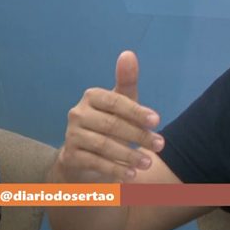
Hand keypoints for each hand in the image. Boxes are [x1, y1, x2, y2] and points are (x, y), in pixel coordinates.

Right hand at [54, 51, 164, 182]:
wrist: (86, 155)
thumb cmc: (111, 122)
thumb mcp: (122, 102)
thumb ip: (127, 81)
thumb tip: (128, 54)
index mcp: (91, 96)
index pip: (116, 102)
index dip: (137, 111)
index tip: (158, 121)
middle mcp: (77, 113)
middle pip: (112, 125)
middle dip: (139, 136)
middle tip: (160, 145)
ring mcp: (71, 135)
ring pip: (103, 145)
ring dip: (129, 155)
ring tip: (148, 162)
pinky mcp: (69, 155)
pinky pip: (94, 163)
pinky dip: (115, 170)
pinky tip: (131, 175)